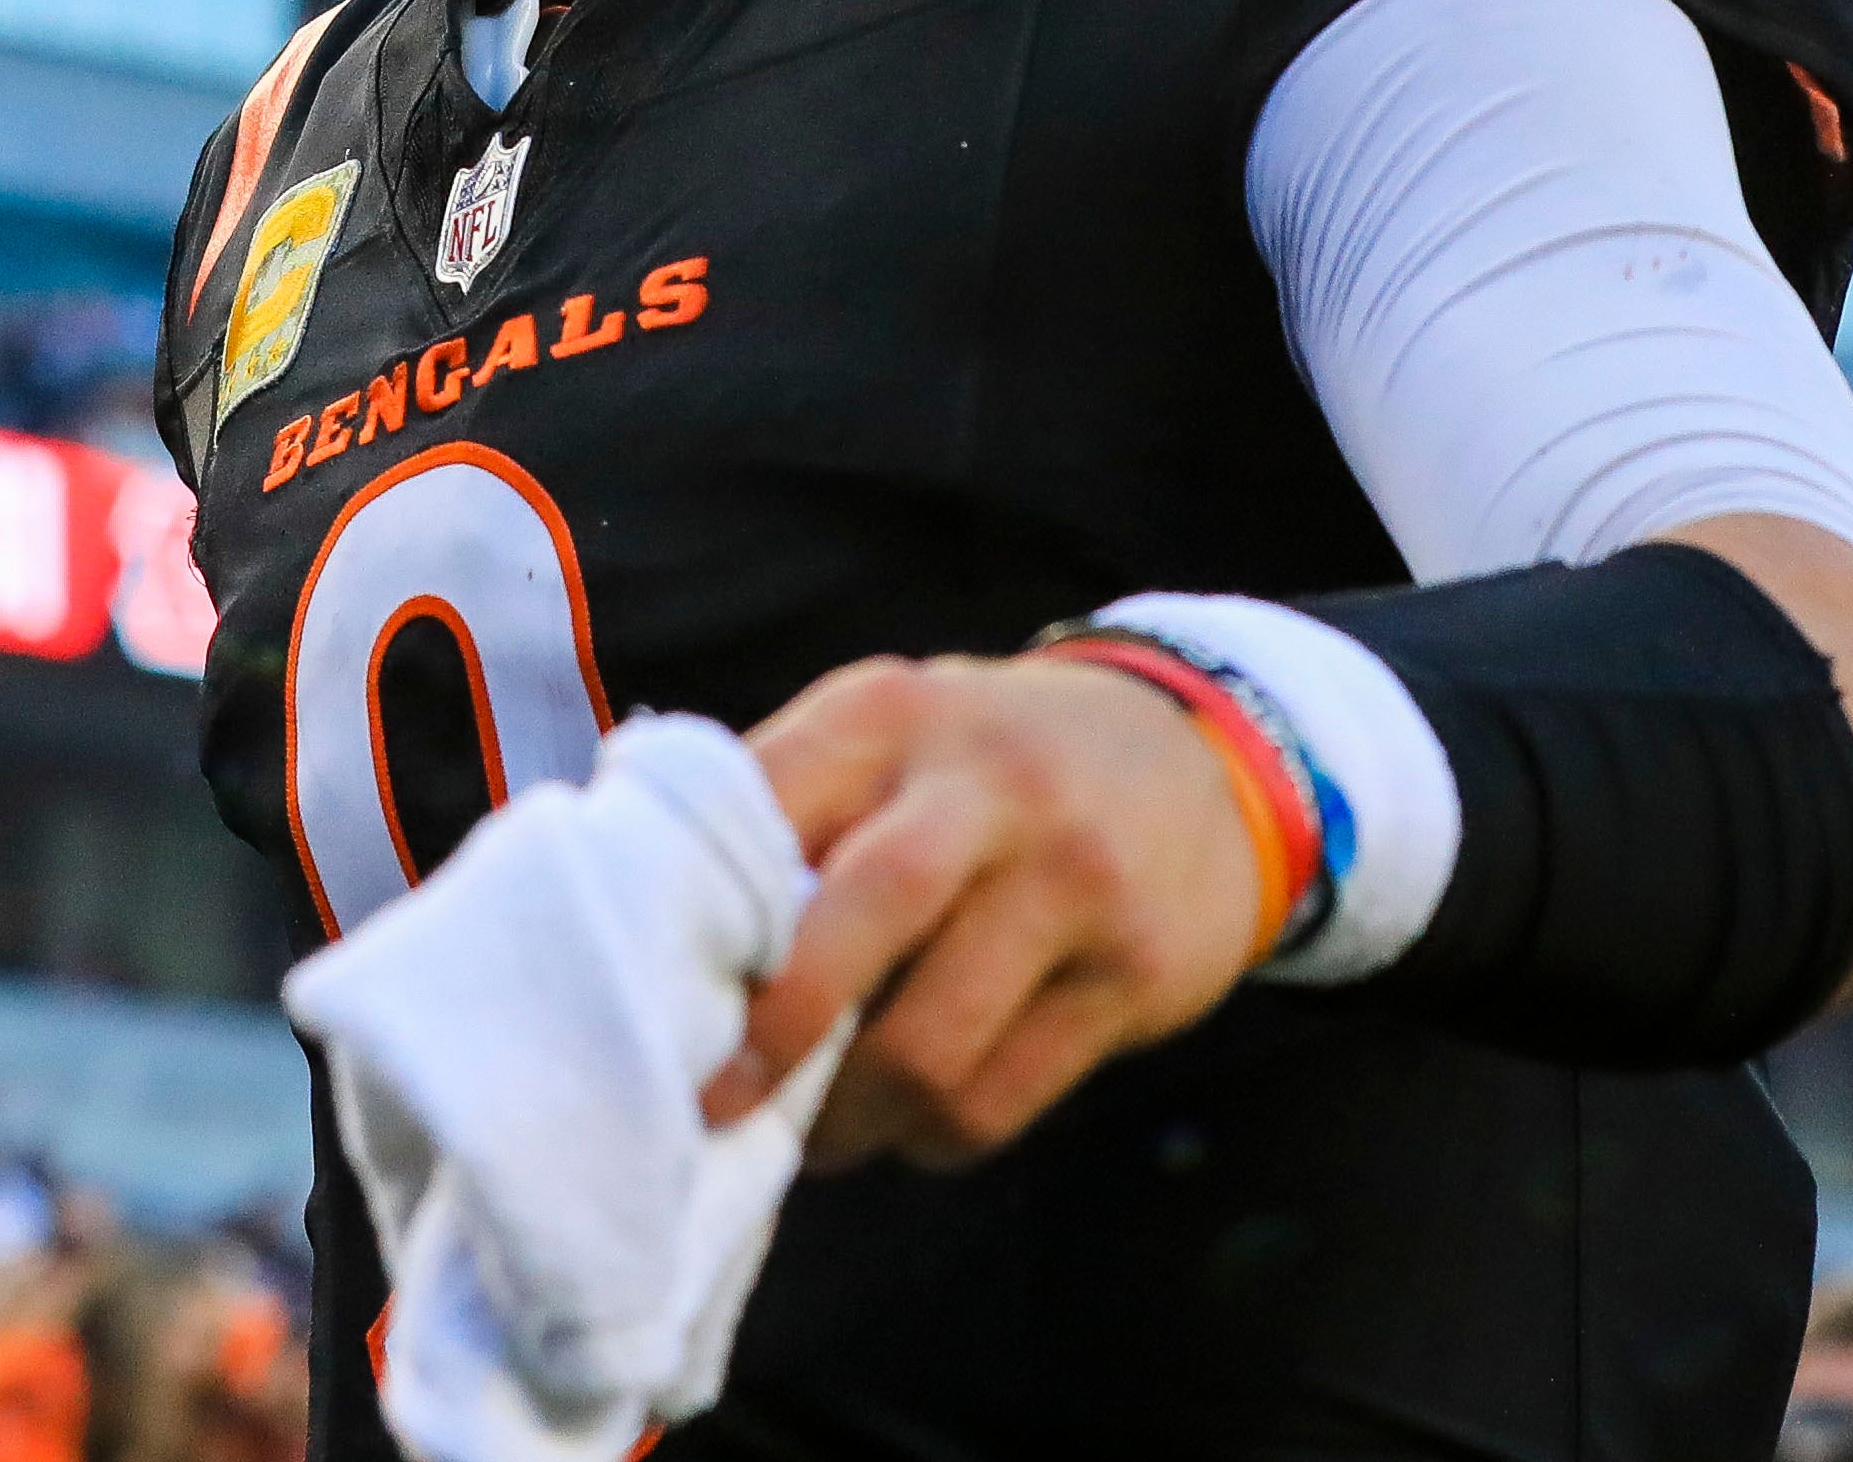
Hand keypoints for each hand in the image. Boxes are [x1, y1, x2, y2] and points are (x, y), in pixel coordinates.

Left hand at [696, 652, 1265, 1169]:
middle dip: (774, 1031)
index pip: (764, 805)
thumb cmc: (989, 766)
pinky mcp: (1134, 971)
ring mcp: (1072, 878)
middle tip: (716, 1102)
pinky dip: (931, 1136)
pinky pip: (1001, 1099)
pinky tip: (911, 1122)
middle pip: (862, 914)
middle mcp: (988, 784)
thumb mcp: (893, 734)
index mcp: (890, 714)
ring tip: (817, 1130)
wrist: (1203, 760)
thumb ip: (790, 807)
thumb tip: (649, 934)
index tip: (649, 994)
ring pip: (929, 1044)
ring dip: (850, 1118)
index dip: (695, 915)